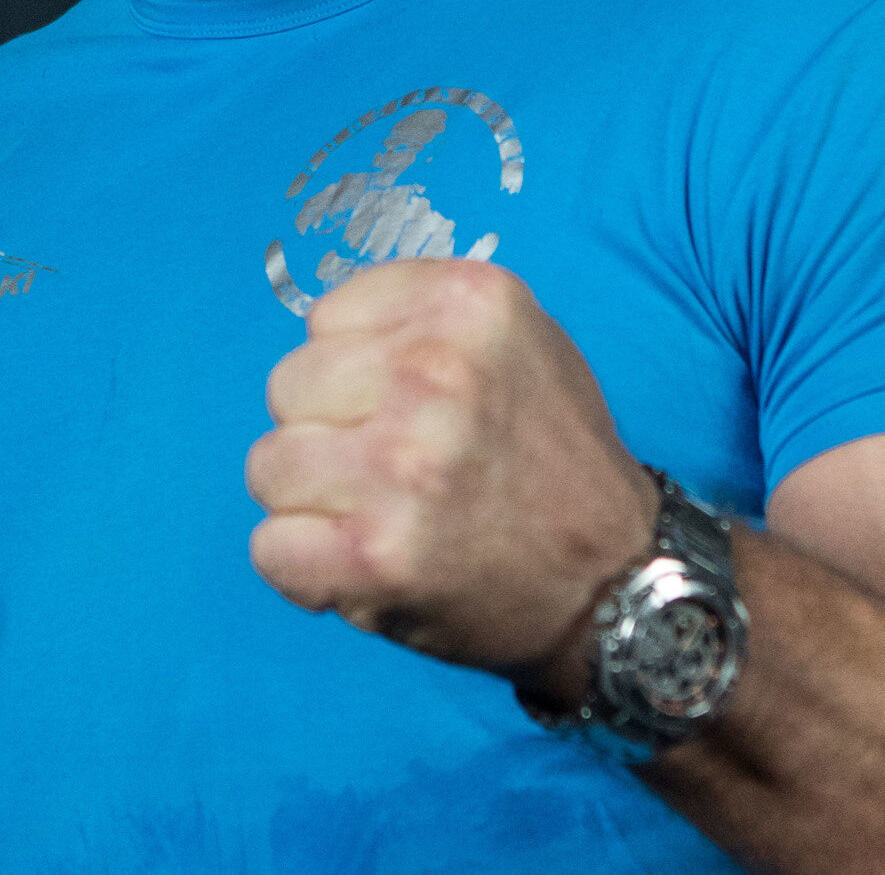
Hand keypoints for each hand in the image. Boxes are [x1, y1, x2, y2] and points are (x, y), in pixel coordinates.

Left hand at [245, 259, 656, 694]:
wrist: (617, 581)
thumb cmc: (554, 459)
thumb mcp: (521, 340)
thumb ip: (422, 320)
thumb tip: (317, 336)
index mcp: (469, 303)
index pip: (326, 317)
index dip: (354, 368)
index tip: (401, 405)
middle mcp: (434, 372)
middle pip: (286, 386)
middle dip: (324, 430)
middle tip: (391, 469)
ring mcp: (401, 465)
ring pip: (267, 466)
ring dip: (310, 502)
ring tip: (379, 516)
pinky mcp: (375, 554)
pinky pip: (269, 547)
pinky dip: (304, 568)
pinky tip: (361, 565)